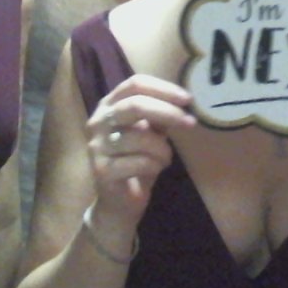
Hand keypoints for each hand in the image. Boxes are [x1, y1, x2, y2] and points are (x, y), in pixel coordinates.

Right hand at [86, 75, 195, 234]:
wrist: (118, 202)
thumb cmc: (136, 161)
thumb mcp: (150, 133)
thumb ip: (158, 116)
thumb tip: (183, 101)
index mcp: (109, 105)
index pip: (135, 84)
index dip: (163, 89)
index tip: (187, 99)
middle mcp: (98, 121)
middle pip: (135, 105)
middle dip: (168, 112)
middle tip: (190, 122)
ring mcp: (97, 146)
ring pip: (140, 137)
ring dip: (163, 148)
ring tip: (165, 157)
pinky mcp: (101, 170)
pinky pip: (139, 162)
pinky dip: (155, 165)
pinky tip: (155, 169)